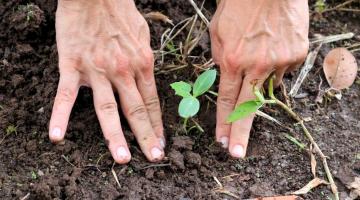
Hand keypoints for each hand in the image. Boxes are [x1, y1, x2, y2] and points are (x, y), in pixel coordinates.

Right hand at [49, 0, 164, 162]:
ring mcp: (98, 71)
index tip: (161, 142)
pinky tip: (57, 136)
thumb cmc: (120, 10)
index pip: (151, 101)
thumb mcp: (143, 34)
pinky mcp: (73, 66)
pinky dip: (60, 116)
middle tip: (153, 158)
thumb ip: (145, 58)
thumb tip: (149, 73)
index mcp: (142, 64)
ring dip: (114, 136)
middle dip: (146, 136)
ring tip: (121, 158)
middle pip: (135, 110)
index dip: (157, 124)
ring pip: (107, 109)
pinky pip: (66, 95)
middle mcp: (123, 71)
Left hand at [210, 0, 308, 157]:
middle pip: (247, 108)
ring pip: (268, 86)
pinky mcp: (296, 55)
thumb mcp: (217, 34)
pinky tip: (271, 48)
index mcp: (232, 60)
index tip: (222, 141)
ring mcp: (279, 61)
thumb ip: (220, 60)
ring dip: (261, 80)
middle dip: (240, 133)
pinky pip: (284, 70)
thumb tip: (226, 79)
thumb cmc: (237, 6)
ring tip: (257, 57)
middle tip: (237, 152)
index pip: (227, 100)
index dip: (223, 123)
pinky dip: (275, 65)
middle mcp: (256, 66)